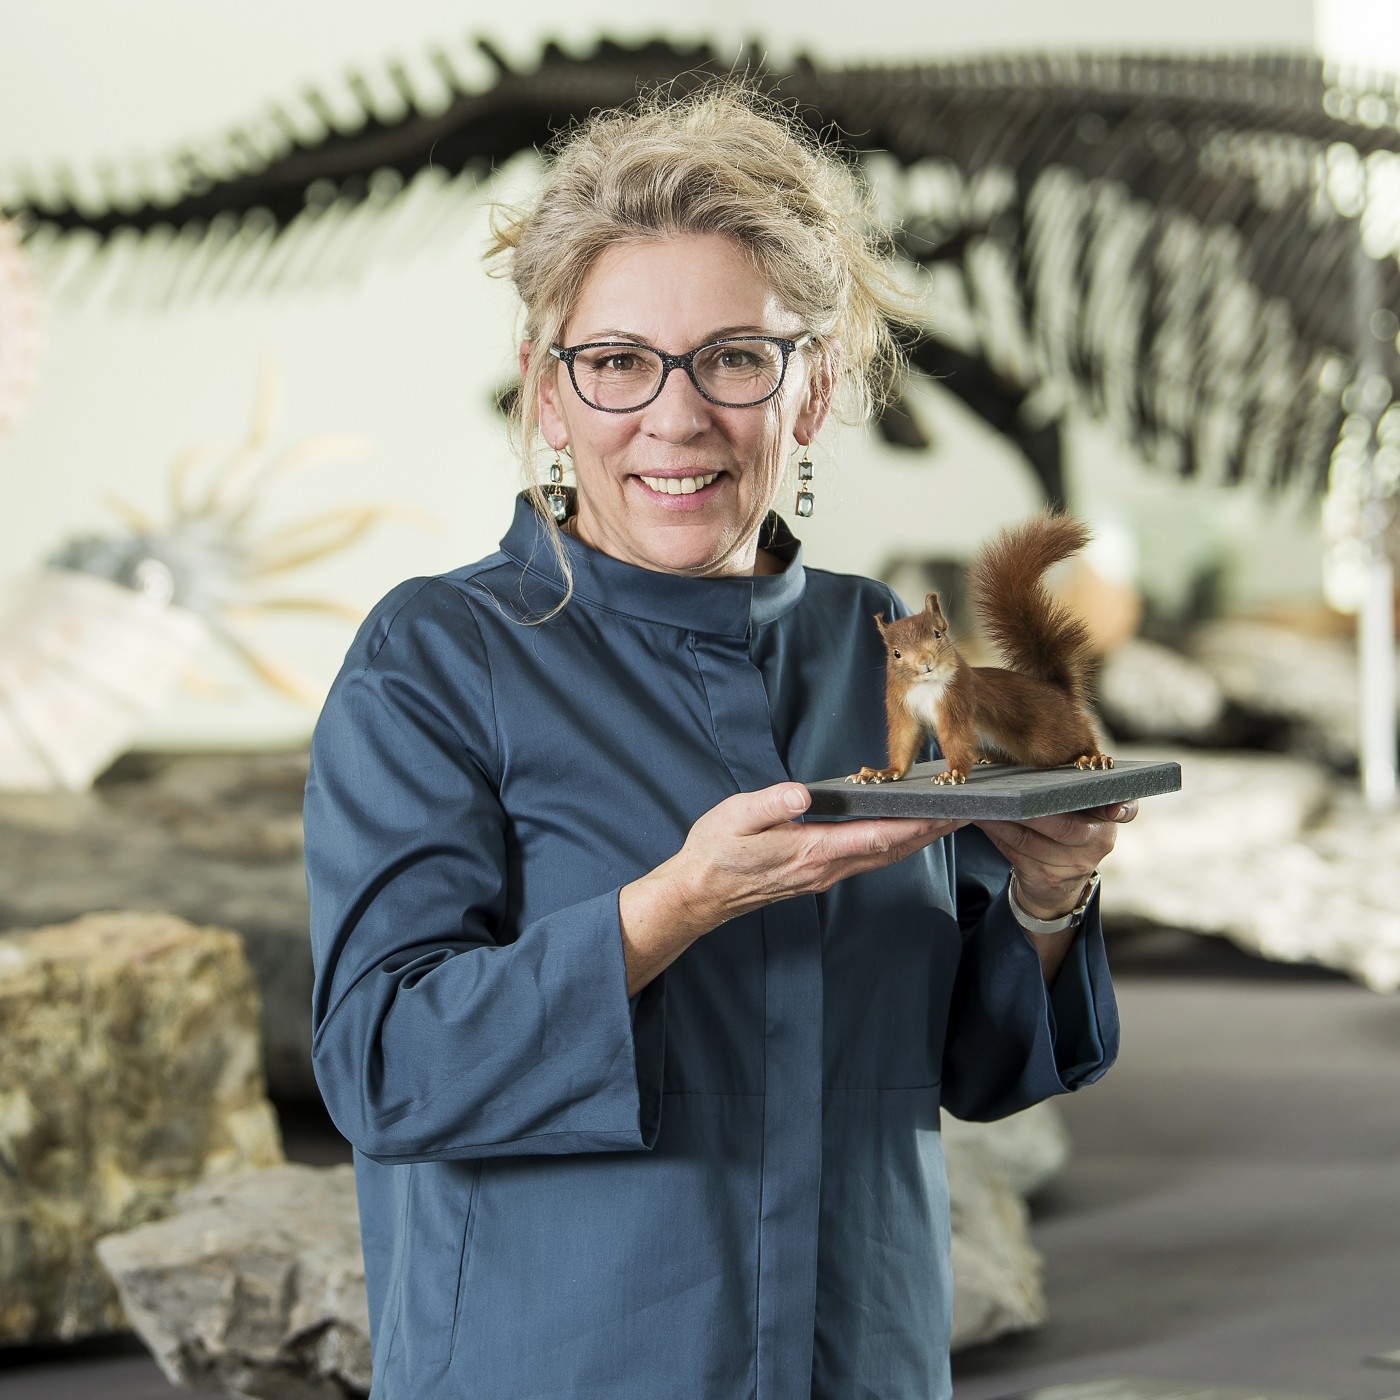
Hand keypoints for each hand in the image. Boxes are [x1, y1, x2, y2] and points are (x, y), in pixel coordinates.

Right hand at [618, 782, 962, 994]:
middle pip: (891, 850)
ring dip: (916, 839)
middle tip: (966, 812)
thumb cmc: (714, 853)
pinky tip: (899, 831)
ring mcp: (822, 876)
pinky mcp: (816, 875)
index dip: (916, 825)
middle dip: (930, 832)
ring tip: (943, 819)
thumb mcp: (735, 818)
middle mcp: (824, 869)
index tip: (946, 812)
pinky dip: (892, 844)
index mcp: (811, 851)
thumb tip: (803, 795)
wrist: (699, 894)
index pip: (876, 837)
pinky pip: (866, 860)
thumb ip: (771, 805)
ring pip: (882, 857)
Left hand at [975, 801, 1136, 921]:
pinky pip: (1016, 854)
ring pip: (1032, 842)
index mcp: (1108, 817)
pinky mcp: (1048, 879)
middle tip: (1007, 795)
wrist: (1059, 884)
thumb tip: (1031, 760)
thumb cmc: (1065, 827)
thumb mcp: (1079, 809)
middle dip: (1031, 811)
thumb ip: (1071, 788)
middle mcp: (1099, 842)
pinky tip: (983, 821)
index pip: (1125, 808)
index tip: (1115, 808)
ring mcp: (1075, 865)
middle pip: (1065, 826)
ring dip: (1003, 822)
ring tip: (984, 805)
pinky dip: (997, 835)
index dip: (1122, 808)